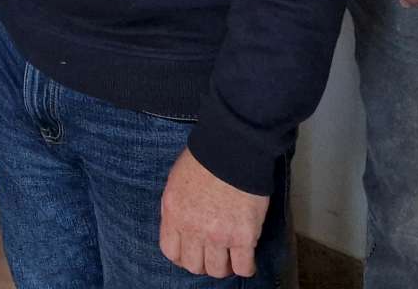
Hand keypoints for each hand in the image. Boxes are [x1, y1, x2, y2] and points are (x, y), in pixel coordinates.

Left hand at [160, 148, 268, 277]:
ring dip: (223, 265)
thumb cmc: (207, 157)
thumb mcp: (176, 180)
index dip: (183, 255)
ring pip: (217, 270)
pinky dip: (246, 266)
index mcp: (173, 212)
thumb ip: (176, 207)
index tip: (192, 251)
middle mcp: (192, 228)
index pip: (171, 252)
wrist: (235, 148)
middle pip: (194, 265)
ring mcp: (218, 235)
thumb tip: (180, 225)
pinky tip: (246, 257)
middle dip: (203, 261)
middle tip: (212, 253)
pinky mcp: (243, 236)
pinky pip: (243, 267)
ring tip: (230, 255)